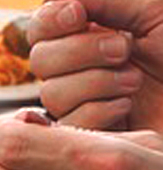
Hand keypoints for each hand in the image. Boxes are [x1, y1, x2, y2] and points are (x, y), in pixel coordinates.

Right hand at [28, 0, 162, 130]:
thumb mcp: (153, 8)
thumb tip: (59, 3)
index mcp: (95, 31)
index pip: (42, 27)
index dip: (52, 21)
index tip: (79, 15)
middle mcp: (84, 66)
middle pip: (40, 59)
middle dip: (79, 52)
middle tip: (124, 50)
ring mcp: (87, 101)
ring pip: (52, 93)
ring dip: (95, 82)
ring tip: (136, 82)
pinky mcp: (93, 135)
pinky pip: (68, 123)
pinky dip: (99, 112)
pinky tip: (130, 107)